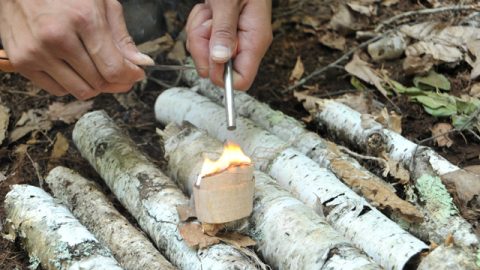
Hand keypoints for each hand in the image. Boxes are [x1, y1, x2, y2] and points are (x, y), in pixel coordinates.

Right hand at [0, 0, 153, 99]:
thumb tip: (141, 63)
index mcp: (83, 20)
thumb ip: (122, 36)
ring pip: (80, 91)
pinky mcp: (21, 62)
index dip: (130, 76)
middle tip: (120, 73)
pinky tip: (73, 68)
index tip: (135, 74)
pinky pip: (57, 90)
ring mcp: (36, 52)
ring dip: (94, 85)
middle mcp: (57, 38)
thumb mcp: (101, 3)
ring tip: (96, 69)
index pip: (114, 68)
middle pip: (99, 82)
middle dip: (116, 82)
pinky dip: (71, 84)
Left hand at [186, 0, 271, 90]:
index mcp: (255, 40)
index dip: (221, 74)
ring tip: (208, 12)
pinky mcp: (222, 34)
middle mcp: (246, 44)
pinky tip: (207, 10)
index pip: (241, 80)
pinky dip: (198, 26)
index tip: (211, 52)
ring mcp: (234, 39)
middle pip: (218, 68)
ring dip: (198, 33)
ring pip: (206, 55)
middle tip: (207, 23)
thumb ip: (224, 31)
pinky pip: (202, 42)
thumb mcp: (228, 2)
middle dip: (203, 47)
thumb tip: (221, 60)